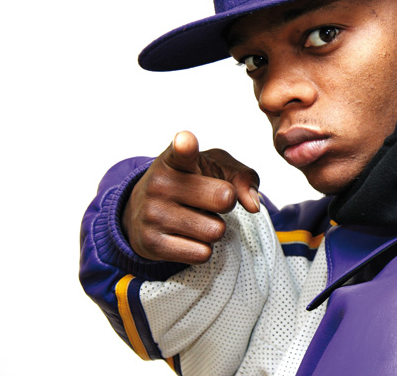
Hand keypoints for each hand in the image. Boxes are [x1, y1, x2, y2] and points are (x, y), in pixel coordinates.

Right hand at [123, 131, 260, 263]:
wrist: (143, 212)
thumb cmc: (192, 183)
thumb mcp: (217, 168)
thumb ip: (243, 177)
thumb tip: (253, 205)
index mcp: (175, 159)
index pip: (182, 150)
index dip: (186, 146)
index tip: (185, 141)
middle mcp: (159, 184)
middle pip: (224, 198)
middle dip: (226, 203)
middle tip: (208, 200)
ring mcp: (152, 214)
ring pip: (215, 231)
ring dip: (215, 229)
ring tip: (195, 218)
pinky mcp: (152, 245)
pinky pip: (202, 254)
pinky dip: (203, 249)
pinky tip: (187, 237)